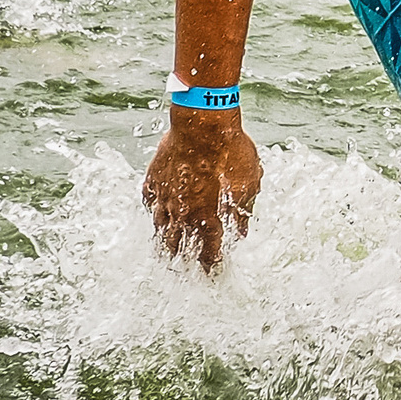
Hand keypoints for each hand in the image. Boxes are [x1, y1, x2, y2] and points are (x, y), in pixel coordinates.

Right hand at [142, 109, 262, 270]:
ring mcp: (165, 199)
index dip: (210, 267)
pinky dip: (155, 212)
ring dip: (165, 242)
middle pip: (178, 248)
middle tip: (183, 269)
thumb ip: (243, 211)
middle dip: (182, 261)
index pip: (208, 254)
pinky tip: (158, 214)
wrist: (202, 124)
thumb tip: (242, 232)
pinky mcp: (153, 181)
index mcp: (208, 219)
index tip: (210, 275)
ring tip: (165, 251)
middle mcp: (183, 215)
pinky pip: (151, 203)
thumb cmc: (231, 152)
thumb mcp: (249, 183)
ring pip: (160, 229)